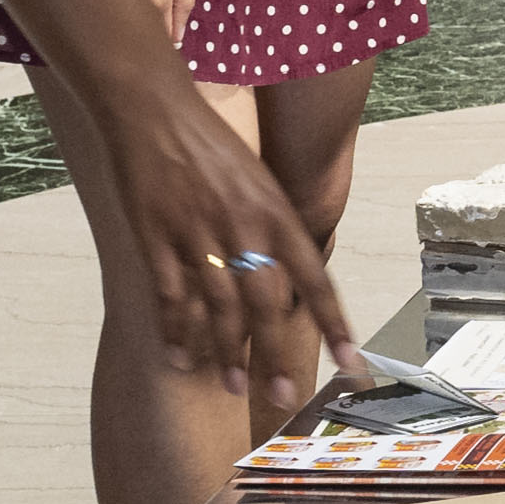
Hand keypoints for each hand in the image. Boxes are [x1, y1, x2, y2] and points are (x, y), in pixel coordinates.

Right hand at [107, 86, 348, 427]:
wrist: (153, 107)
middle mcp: (243, 227)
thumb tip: (291, 277)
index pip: (316, 278)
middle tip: (285, 396)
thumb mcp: (259, 181)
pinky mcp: (155, 236)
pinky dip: (176, 330)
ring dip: (227, 352)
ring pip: (218, 307)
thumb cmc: (211, 144)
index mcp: (276, 213)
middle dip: (277, 355)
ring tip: (234, 387)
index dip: (334, 323)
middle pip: (267, 304)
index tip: (351, 361)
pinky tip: (181, 357)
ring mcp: (197, 232)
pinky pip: (170, 294)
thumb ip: (275, 228)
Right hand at [108, 0, 194, 40]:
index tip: (161, 44)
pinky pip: (102, 10)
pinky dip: (106, 11)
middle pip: (140, 37)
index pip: (163, 39)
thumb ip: (182, 0)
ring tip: (123, 12)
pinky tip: (105, 2)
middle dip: (143, 39)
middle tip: (141, 29)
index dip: (163, 45)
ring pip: (119, 26)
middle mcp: (134, 3)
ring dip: (123, 26)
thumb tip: (179, 37)